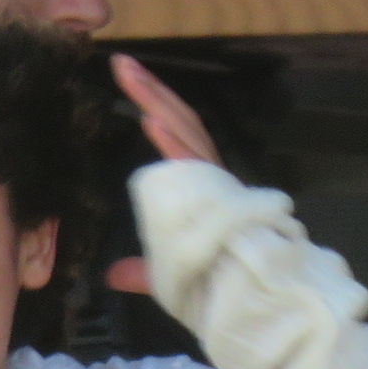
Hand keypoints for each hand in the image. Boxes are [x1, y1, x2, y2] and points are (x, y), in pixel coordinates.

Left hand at [105, 56, 220, 297]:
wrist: (253, 306)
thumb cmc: (220, 288)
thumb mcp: (170, 273)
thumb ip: (142, 270)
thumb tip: (114, 275)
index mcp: (204, 187)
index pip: (179, 137)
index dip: (157, 107)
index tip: (130, 82)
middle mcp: (213, 179)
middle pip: (182, 122)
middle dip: (152, 91)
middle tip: (120, 62)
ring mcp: (218, 186)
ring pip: (187, 132)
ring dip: (157, 101)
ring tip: (129, 75)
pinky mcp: (219, 201)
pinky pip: (193, 166)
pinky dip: (171, 142)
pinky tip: (150, 118)